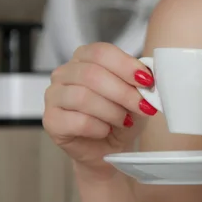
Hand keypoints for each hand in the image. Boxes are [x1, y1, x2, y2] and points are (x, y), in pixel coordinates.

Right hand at [43, 42, 158, 178]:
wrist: (108, 148)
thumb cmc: (121, 118)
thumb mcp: (138, 97)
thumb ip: (142, 84)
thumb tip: (150, 78)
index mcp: (85, 58)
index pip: (101, 52)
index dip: (126, 65)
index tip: (146, 80)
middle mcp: (65, 73)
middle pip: (92, 74)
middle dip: (123, 92)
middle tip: (142, 107)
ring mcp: (54, 96)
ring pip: (82, 97)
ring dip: (111, 111)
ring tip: (124, 121)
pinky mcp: (51, 121)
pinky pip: (76, 121)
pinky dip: (98, 127)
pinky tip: (105, 130)